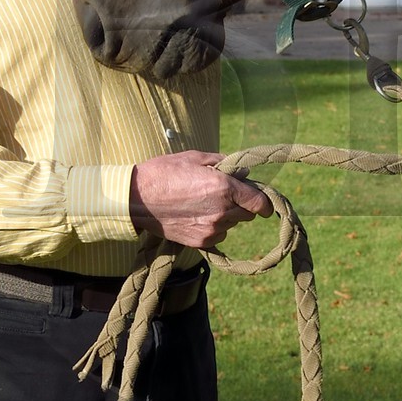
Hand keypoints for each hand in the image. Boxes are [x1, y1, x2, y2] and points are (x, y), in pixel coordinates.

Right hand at [130, 150, 272, 249]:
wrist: (137, 199)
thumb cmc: (165, 172)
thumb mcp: (196, 158)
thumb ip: (225, 164)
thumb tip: (245, 173)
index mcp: (224, 187)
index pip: (260, 202)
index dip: (264, 201)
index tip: (262, 200)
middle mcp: (222, 211)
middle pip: (248, 214)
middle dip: (242, 204)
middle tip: (225, 194)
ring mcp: (211, 229)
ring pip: (233, 224)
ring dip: (227, 215)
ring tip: (204, 203)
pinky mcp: (201, 242)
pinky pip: (219, 234)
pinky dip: (214, 227)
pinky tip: (197, 215)